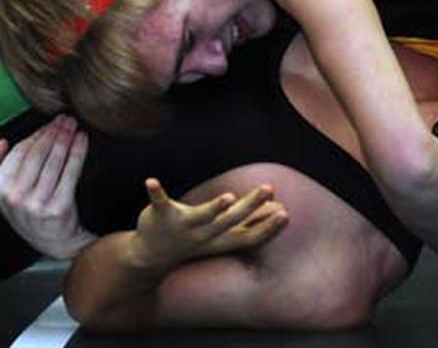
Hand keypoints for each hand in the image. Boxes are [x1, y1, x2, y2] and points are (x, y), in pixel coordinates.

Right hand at [0, 116, 96, 258]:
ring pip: (54, 161)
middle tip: (65, 118)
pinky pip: (70, 172)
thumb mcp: (8, 195)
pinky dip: (78, 152)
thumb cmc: (34, 212)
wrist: (56, 241)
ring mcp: (36, 203)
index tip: (49, 124)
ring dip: (66, 138)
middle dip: (53, 132)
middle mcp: (14, 197)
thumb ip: (2, 169)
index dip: (37, 135)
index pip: (19, 152)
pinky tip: (83, 140)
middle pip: (37, 154)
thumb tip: (2, 141)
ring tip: (74, 125)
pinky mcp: (58, 206)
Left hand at [128, 179, 287, 270]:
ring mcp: (183, 226)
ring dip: (215, 207)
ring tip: (229, 196)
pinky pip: (160, 203)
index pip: (249, 236)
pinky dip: (155, 192)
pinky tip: (150, 181)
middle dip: (251, 205)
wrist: (151, 257)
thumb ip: (250, 224)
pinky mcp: (161, 216)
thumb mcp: (224, 237)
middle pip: (231, 221)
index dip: (268, 227)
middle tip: (269, 188)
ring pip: (202, 216)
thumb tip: (282, 211)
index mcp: (221, 239)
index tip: (285, 214)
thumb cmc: (195, 242)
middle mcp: (205, 234)